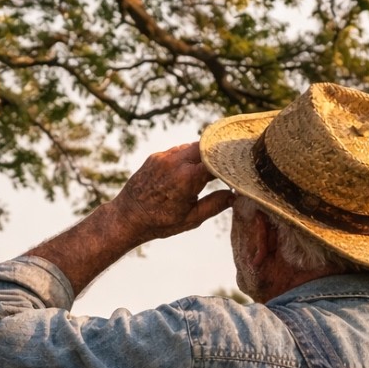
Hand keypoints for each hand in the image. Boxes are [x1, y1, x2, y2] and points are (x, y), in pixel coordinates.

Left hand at [110, 142, 233, 242]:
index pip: (217, 160)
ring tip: (213, 166)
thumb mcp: (192, 218)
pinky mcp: (154, 157)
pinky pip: (177, 150)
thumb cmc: (160, 222)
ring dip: (203, 154)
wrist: (127, 216)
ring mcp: (163, 157)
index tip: (241, 166)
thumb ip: (216, 204)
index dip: (230, 161)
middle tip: (230, 161)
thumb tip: (235, 195)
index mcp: (187, 177)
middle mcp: (175, 162)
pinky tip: (192, 167)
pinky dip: (188, 156)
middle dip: (218, 153)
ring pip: (191, 146)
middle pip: (206, 146)